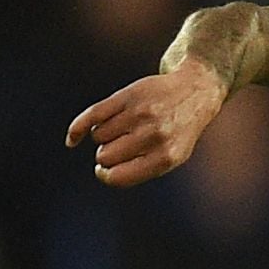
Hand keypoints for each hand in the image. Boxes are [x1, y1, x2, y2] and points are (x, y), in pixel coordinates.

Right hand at [66, 59, 230, 186]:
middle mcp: (154, 135)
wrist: (194, 91)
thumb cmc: (178, 130)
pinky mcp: (129, 96)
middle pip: (105, 155)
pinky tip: (73, 139)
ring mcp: (141, 114)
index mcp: (166, 157)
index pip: (119, 176)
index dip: (106, 175)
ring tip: (124, 129)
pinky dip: (78, 128)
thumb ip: (141, 169)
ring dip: (104, 136)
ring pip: (99, 135)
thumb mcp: (172, 156)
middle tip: (124, 144)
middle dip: (107, 154)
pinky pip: (92, 115)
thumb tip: (103, 173)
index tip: (104, 171)